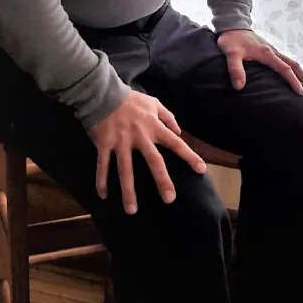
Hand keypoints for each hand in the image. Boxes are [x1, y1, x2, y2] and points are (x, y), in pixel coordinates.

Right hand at [87, 92, 205, 212]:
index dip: (189, 156)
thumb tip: (180, 132)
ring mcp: (121, 142)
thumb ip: (168, 117)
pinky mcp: (104, 144)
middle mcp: (139, 136)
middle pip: (154, 161)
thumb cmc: (130, 99)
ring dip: (128, 191)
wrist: (102, 93)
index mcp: (154, 127)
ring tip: (132, 210)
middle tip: (169, 199)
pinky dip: (102, 180)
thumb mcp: (153, 103)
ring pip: (125, 170)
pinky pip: (103, 165)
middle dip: (162, 180)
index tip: (201, 170)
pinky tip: (104, 196)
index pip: (176, 143)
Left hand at [217, 30, 302, 94]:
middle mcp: (273, 51)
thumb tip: (239, 87)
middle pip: (294, 65)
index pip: (285, 69)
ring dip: (300, 74)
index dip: (293, 81)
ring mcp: (272, 50)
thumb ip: (235, 69)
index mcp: (267, 53)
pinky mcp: (268, 50)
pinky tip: (290, 75)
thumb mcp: (231, 53)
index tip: (301, 93)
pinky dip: (292, 69)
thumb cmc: (231, 39)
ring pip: (291, 62)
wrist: (231, 24)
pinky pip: (285, 61)